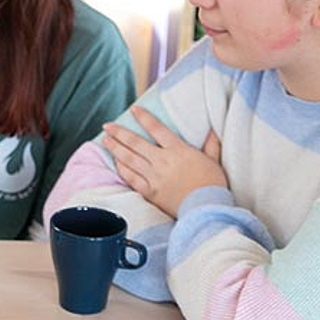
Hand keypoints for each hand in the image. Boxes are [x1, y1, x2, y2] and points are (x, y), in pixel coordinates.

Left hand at [100, 106, 225, 217]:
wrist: (206, 209)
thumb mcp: (214, 161)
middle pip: (135, 143)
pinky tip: (116, 162)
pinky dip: (122, 169)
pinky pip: (131, 178)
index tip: (133, 110)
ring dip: (115, 148)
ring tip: (106, 140)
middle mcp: (162, 161)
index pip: (157, 128)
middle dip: (119, 132)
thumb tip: (213, 130)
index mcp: (178, 150)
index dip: (143, 117)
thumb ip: (211, 144)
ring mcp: (154, 177)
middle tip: (107, 126)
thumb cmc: (212, 185)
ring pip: (129, 159)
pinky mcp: (149, 192)